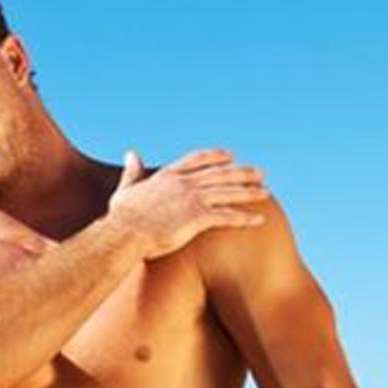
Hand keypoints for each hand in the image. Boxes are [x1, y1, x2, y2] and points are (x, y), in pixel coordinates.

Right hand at [108, 147, 269, 258]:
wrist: (125, 234)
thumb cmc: (122, 219)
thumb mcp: (126, 189)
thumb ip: (132, 171)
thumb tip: (131, 153)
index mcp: (168, 175)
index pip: (197, 159)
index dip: (215, 156)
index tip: (230, 155)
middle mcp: (184, 183)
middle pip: (220, 174)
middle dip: (242, 172)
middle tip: (260, 173)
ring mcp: (192, 199)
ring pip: (228, 192)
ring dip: (249, 192)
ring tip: (266, 193)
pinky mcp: (197, 217)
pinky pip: (227, 216)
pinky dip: (244, 218)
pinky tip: (259, 220)